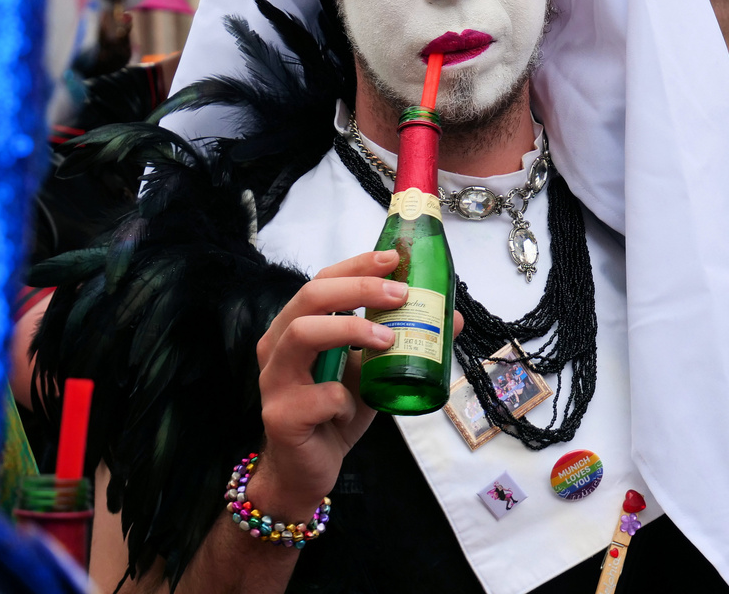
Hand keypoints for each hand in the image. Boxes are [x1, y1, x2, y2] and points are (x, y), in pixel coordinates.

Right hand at [252, 250, 462, 512]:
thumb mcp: (372, 372)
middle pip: (310, 298)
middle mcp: (278, 346)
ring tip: (386, 339)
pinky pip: (316, 397)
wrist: (308, 471)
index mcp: (297, 328)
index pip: (322, 281)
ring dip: (349, 330)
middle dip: (358, 289)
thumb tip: (453, 318)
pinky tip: (351, 408)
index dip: (357, 265)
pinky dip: (343, 398)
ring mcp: (274, 380)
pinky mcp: (281, 416)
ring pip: (302, 334)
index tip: (394, 258)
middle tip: (399, 294)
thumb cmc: (334, 413)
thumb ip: (401, 342)